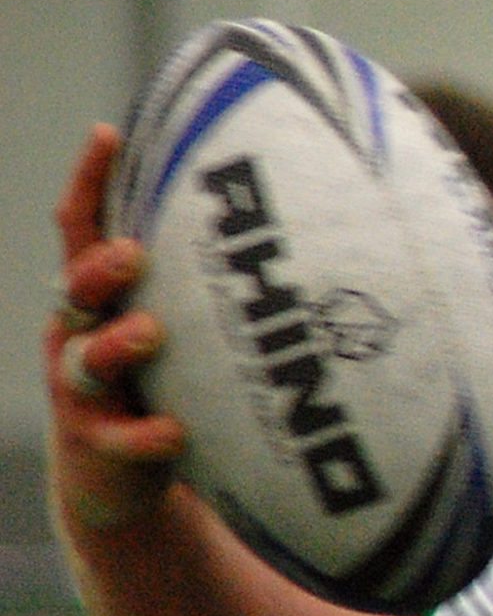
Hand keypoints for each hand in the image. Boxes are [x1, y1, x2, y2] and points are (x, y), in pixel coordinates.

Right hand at [45, 125, 185, 532]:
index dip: (89, 182)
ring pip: (86, 359)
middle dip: (102, 268)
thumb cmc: (168, 382)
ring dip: (117, 344)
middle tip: (137, 254)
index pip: (82, 229)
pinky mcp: (100, 444)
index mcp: (100, 295)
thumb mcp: (182, 327)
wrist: (122, 481)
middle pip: (76, 287)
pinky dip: (149, 434)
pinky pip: (120, 438)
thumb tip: (293, 222)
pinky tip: (177, 430)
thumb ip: (209, 281)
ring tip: (150, 333)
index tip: (109, 134)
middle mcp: (80, 333)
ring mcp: (84, 390)